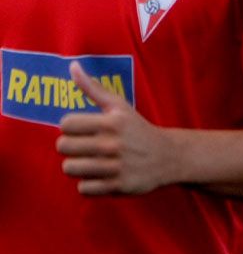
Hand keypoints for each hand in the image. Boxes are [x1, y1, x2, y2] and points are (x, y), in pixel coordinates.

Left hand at [56, 61, 176, 194]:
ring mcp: (115, 166)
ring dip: (76, 165)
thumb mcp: (119, 106)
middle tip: (84, 146)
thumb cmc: (137, 128)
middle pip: (63, 147)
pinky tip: (100, 176)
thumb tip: (72, 65)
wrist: (167, 156)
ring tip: (89, 161)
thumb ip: (93, 88)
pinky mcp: (117, 185)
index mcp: (112, 122)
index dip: (71, 126)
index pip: (66, 124)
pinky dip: (88, 184)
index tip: (83, 129)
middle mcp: (113, 144)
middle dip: (70, 146)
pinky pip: (83, 188)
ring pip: (69, 168)